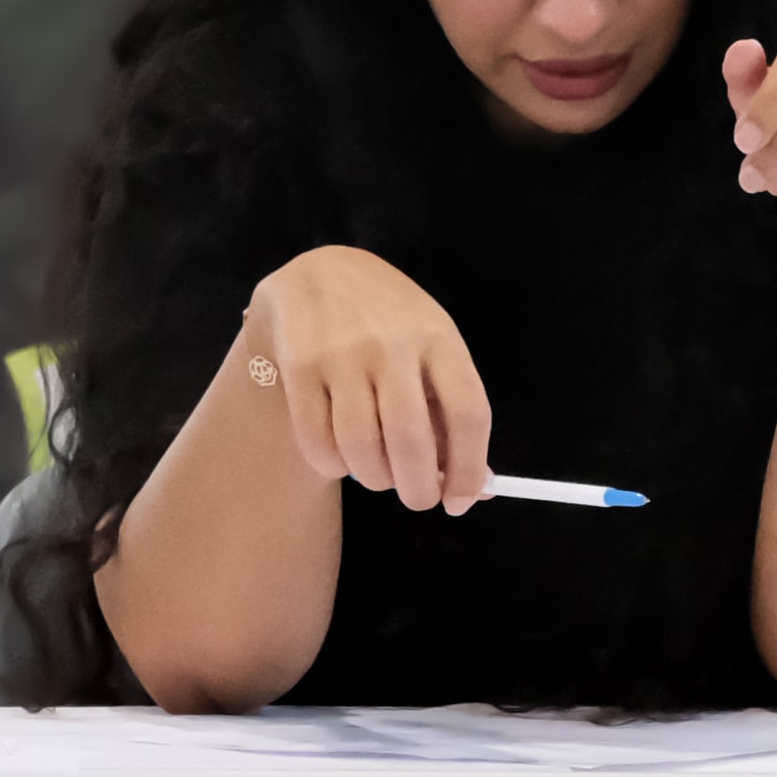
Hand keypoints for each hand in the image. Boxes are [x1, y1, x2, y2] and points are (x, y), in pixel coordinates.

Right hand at [236, 246, 489, 510]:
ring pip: (361, 446)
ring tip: (379, 475)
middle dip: (418, 488)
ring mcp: (343, 354)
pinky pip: (316, 440)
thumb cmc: (391, 326)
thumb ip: (452, 412)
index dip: (469, 468)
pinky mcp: (300, 366)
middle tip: (418, 500)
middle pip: (410, 438)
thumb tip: (476, 488)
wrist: (321, 275)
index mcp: (440, 339)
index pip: (469, 412)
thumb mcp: (433, 350)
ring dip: (374, 478)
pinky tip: (341, 458)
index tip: (461, 502)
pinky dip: (332, 465)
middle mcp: (393, 345)